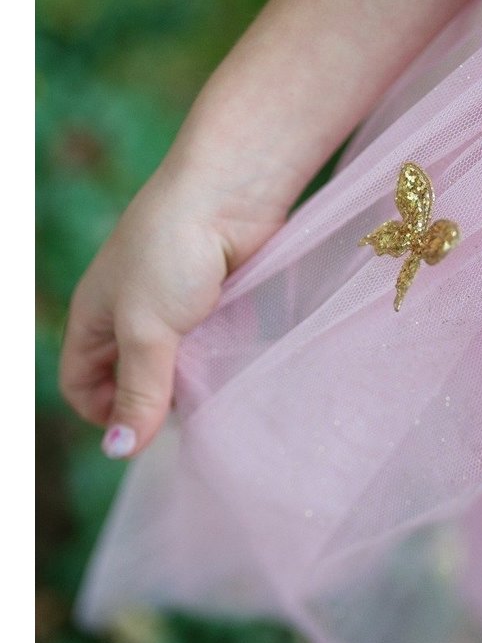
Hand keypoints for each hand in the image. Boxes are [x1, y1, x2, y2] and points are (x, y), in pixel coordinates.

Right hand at [58, 0, 481, 457]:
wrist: (232, 192)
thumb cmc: (172, 252)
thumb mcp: (145, 327)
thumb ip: (138, 388)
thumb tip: (121, 450)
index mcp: (94, 318)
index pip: (82, 385)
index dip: (105, 413)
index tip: (145, 426)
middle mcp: (132, 314)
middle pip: (132, 380)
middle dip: (155, 402)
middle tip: (190, 416)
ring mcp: (178, 308)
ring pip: (178, 366)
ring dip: (194, 384)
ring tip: (218, 397)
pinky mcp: (219, 301)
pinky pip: (213, 346)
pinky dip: (222, 361)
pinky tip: (240, 372)